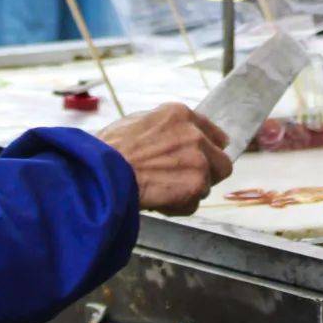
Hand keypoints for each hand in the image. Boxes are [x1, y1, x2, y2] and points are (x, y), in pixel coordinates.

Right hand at [99, 103, 232, 215]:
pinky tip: (158, 202)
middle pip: (221, 162)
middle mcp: (195, 134)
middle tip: (182, 183)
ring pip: (207, 185)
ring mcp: (198, 158)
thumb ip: (164, 128)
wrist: (101, 173)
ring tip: (160, 192)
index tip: (204, 161)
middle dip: (205, 175)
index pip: (215, 134)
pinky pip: (193, 204)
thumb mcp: (137, 122)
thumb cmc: (108, 151)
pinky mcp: (196, 183)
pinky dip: (177, 208)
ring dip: (187, 193)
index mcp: (180, 114)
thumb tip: (172, 136)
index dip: (208, 151)